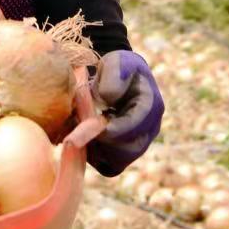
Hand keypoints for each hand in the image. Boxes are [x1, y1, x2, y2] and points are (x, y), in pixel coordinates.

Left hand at [87, 50, 163, 176]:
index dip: (111, 129)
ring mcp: (137, 144)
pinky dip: (93, 156)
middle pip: (128, 152)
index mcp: (151, 107)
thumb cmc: (117, 67)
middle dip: (100, 143)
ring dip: (94, 150)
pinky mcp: (122, 154)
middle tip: (76, 130)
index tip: (88, 125)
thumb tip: (108, 98)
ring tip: (77, 131)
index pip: (134, 127)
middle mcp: (149, 130)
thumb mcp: (116, 62)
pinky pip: (108, 166)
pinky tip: (81, 138)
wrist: (116, 77)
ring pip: (117, 162)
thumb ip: (114, 75)